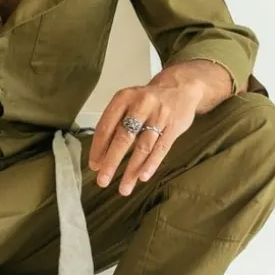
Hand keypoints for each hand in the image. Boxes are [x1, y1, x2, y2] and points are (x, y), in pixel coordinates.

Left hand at [88, 71, 209, 195]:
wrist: (181, 87)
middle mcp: (141, 105)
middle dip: (112, 162)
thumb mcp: (128, 102)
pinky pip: (161, 148)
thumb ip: (115, 124)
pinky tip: (142, 177)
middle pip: (123, 137)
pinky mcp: (174, 126)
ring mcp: (159, 116)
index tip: (94, 166)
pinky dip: (151, 164)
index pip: (106, 126)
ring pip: (143, 147)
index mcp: (124, 98)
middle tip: (103, 180)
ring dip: (131, 170)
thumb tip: (100, 156)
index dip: (98, 148)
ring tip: (124, 188)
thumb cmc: (148, 100)